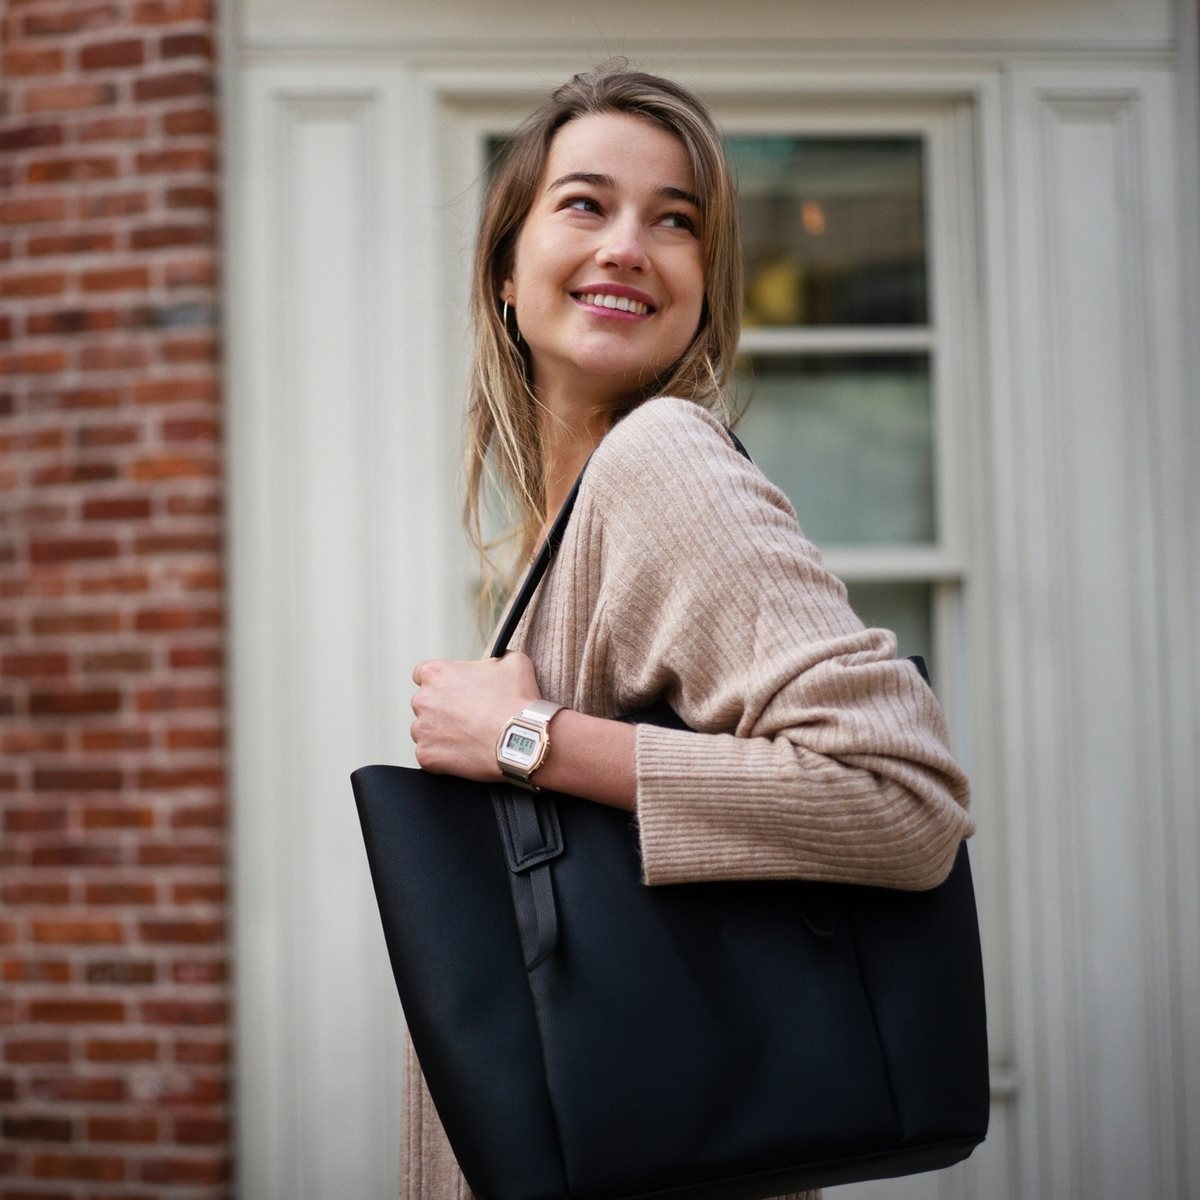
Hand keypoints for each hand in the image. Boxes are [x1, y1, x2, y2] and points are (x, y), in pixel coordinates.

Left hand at [409, 651, 540, 779]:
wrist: (523, 739)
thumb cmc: (516, 701)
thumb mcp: (513, 662)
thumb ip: (497, 657)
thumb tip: (499, 661)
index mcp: (437, 673)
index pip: (423, 674)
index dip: (442, 683)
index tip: (455, 691)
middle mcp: (423, 700)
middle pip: (425, 704)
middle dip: (442, 709)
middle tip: (469, 716)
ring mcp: (422, 730)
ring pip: (425, 731)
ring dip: (441, 733)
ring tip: (469, 737)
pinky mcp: (427, 755)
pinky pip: (429, 755)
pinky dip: (444, 757)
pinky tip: (466, 753)